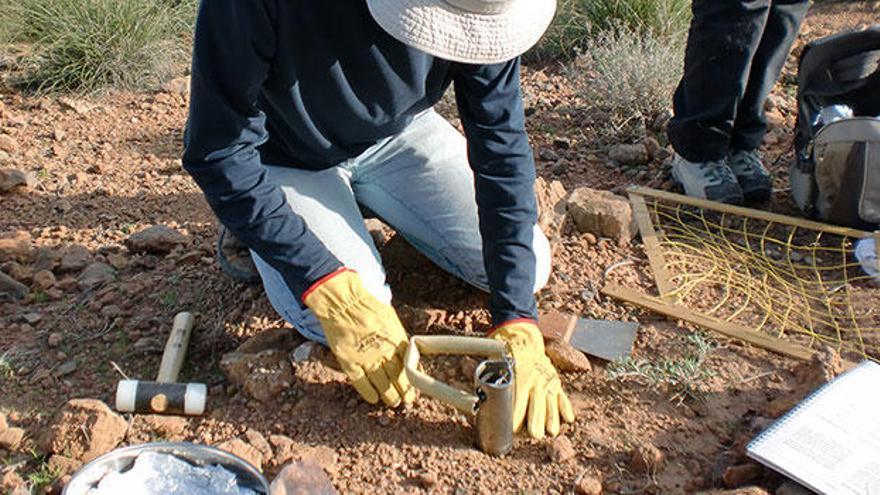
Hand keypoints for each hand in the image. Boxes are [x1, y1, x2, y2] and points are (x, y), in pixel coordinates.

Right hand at [303, 269, 415, 405]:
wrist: (343, 302)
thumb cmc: (367, 305)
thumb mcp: (390, 319)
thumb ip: (397, 337)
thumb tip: (405, 350)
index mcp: (396, 340)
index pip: (408, 365)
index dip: (411, 379)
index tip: (414, 388)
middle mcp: (383, 352)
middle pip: (396, 377)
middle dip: (403, 391)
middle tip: (406, 401)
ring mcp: (366, 358)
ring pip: (381, 384)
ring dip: (389, 395)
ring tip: (393, 403)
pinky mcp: (349, 361)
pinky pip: (360, 382)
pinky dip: (368, 392)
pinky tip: (373, 399)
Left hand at [491, 320, 574, 438]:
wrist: (524, 342)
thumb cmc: (508, 359)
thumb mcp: (499, 369)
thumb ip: (492, 386)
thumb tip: (478, 404)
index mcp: (521, 378)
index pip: (518, 403)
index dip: (515, 418)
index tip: (512, 431)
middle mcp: (536, 381)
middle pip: (536, 406)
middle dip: (535, 422)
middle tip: (533, 435)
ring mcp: (548, 383)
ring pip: (552, 404)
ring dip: (552, 419)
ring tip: (551, 432)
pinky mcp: (556, 383)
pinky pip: (563, 397)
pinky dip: (565, 408)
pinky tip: (568, 419)